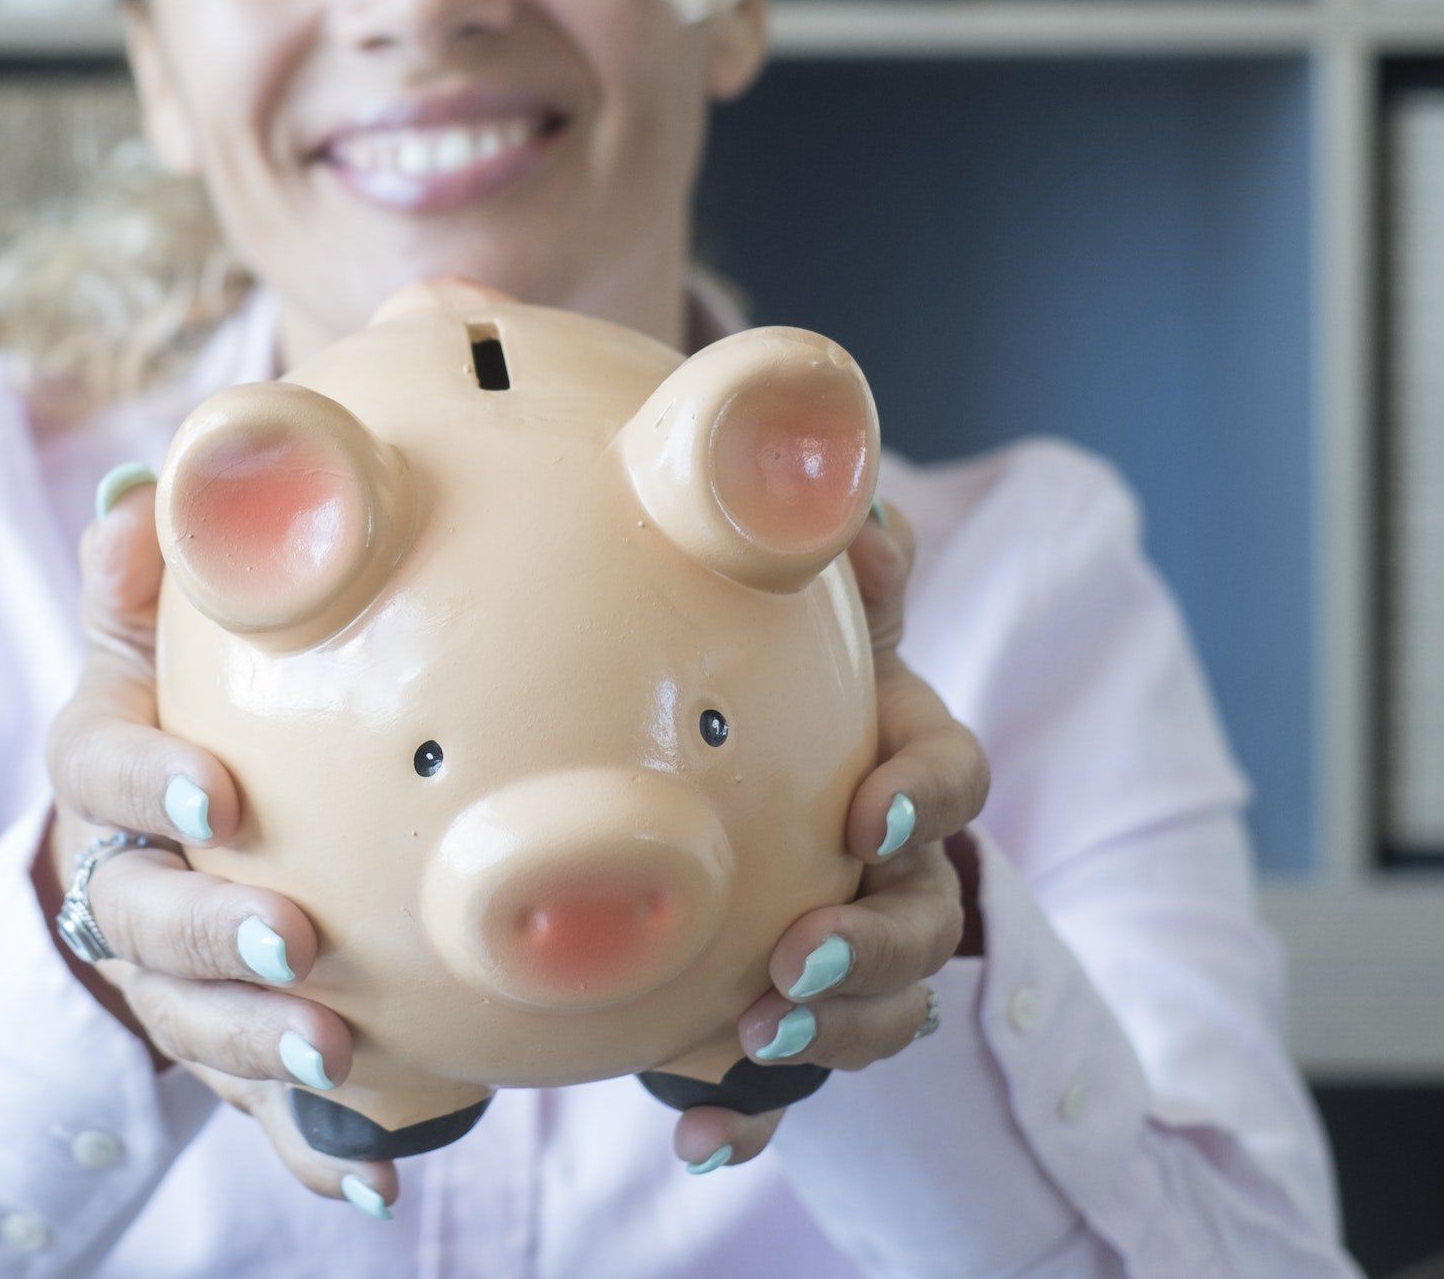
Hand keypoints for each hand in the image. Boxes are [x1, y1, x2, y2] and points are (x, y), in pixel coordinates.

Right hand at [35, 466, 399, 1216]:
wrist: (148, 841)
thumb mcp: (146, 637)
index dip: (150, 783)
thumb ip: (143, 575)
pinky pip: (249, 1109)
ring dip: (256, 1044)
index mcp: (103, 772)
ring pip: (190, 1019)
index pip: (102, 772)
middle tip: (296, 939)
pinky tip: (372, 1179)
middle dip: (213, 934)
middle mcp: (116, 880)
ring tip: (334, 1060)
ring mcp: (160, 975)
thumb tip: (142, 499)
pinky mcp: (213, 1044)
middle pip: (141, 916)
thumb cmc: (173, 716)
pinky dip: (307, 1149)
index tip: (217, 794)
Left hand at [673, 498, 991, 1173]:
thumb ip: (845, 583)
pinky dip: (750, 1120)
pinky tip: (695, 1140)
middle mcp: (900, 872)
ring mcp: (858, 957)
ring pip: (880, 1012)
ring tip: (746, 1044)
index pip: (953, 781)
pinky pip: (790, 1090)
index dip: (923, 800)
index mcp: (904, 773)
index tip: (865, 812)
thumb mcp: (816, 642)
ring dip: (827, 1035)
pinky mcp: (800, 1023)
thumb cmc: (790, 710)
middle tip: (797, 958)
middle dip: (870, 945)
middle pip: (925, 919)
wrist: (754, 813)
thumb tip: (859, 507)